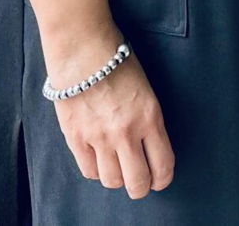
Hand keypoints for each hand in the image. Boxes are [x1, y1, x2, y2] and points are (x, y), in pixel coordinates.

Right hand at [48, 41, 172, 198]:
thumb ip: (148, 121)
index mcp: (150, 117)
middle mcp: (126, 133)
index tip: (160, 178)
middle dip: (142, 187)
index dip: (163, 178)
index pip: (163, 165)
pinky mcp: (76, 139)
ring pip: (112, 181)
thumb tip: (148, 148)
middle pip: (137, 183)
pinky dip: (97, 170)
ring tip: (119, 167)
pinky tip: (100, 160)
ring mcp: (99, 138)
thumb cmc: (118, 63)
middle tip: (140, 181)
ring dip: (118, 178)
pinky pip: (89, 171)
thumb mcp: (146, 91)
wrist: (84, 50)